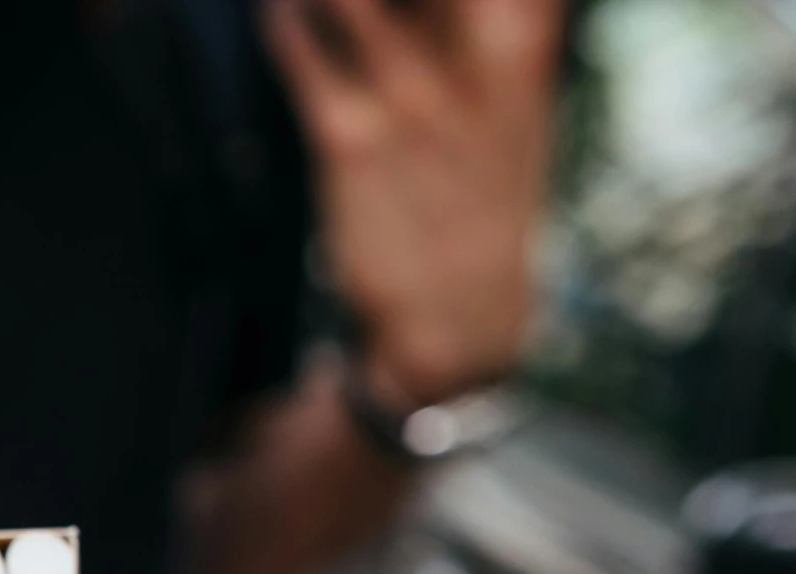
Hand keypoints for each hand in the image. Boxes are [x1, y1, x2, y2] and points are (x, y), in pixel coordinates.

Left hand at [267, 0, 563, 403]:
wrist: (459, 320)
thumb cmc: (481, 198)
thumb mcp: (519, 102)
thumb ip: (501, 28)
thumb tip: (474, 8)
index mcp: (521, 47)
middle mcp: (470, 63)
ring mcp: (407, 101)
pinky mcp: (348, 141)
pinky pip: (302, 54)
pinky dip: (284, 21)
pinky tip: (274, 8)